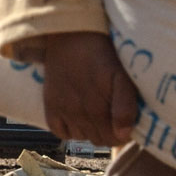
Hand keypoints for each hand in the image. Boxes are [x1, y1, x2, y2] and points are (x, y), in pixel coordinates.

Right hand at [16, 31, 138, 147]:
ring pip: (82, 138)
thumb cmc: (102, 54)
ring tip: (96, 110)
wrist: (71, 36)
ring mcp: (62, 111)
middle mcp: (78, 113)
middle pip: (98, 139)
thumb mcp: (121, 76)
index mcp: (98, 108)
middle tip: (112, 113)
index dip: (123, 133)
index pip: (115, 139)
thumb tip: (123, 135)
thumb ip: (125, 106)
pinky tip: (78, 115)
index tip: (125, 120)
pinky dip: (70, 129)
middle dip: (109, 131)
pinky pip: (60, 133)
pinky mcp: (50, 107)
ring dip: (91, 130)